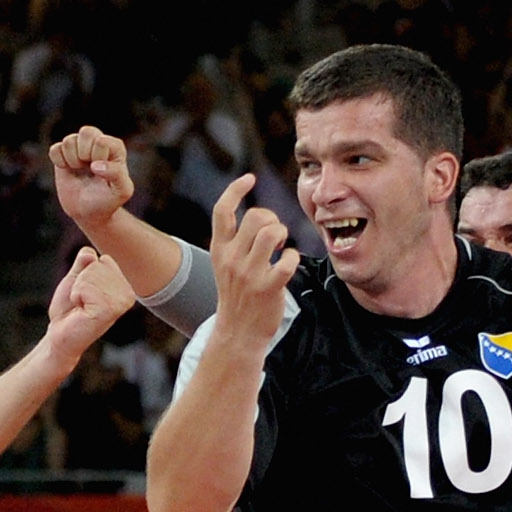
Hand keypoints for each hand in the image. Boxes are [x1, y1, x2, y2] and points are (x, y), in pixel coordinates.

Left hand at [43, 246, 136, 367]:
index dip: (85, 273)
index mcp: (124, 286)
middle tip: (82, 301)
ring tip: (82, 307)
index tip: (86, 293)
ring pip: (91, 273)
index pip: (103, 259)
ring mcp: (120, 303)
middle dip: (81, 281)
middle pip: (97, 264)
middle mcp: (128, 294)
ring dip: (78, 289)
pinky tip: (82, 311)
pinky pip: (86, 286)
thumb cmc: (70, 309)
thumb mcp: (77, 278)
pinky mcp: (108, 310)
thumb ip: (84, 262)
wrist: (61, 334)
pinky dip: (76, 296)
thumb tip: (91, 254)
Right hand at [49, 125, 135, 231]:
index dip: (98, 158)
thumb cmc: (109, 200)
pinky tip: (68, 170)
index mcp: (115, 147)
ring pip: (69, 141)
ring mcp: (79, 146)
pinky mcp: (62, 153)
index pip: (101, 141)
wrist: (89, 212)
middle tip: (89, 169)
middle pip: (86, 132)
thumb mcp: (122, 191)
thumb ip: (117, 175)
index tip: (101, 172)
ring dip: (72, 160)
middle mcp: (97, 141)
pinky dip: (59, 162)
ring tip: (79, 170)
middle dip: (85, 154)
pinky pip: (55, 149)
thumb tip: (94, 165)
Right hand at [207, 174, 297, 329]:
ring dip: (282, 234)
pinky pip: (288, 260)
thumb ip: (235, 242)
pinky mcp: (268, 288)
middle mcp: (232, 259)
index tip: (250, 179)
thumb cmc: (238, 296)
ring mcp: (250, 274)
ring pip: (271, 233)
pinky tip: (288, 264)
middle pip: (255, 217)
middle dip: (271, 219)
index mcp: (219, 250)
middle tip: (274, 236)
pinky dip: (292, 257)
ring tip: (281, 246)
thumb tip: (258, 218)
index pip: (222, 211)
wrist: (238, 333)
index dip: (236, 189)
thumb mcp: (225, 266)